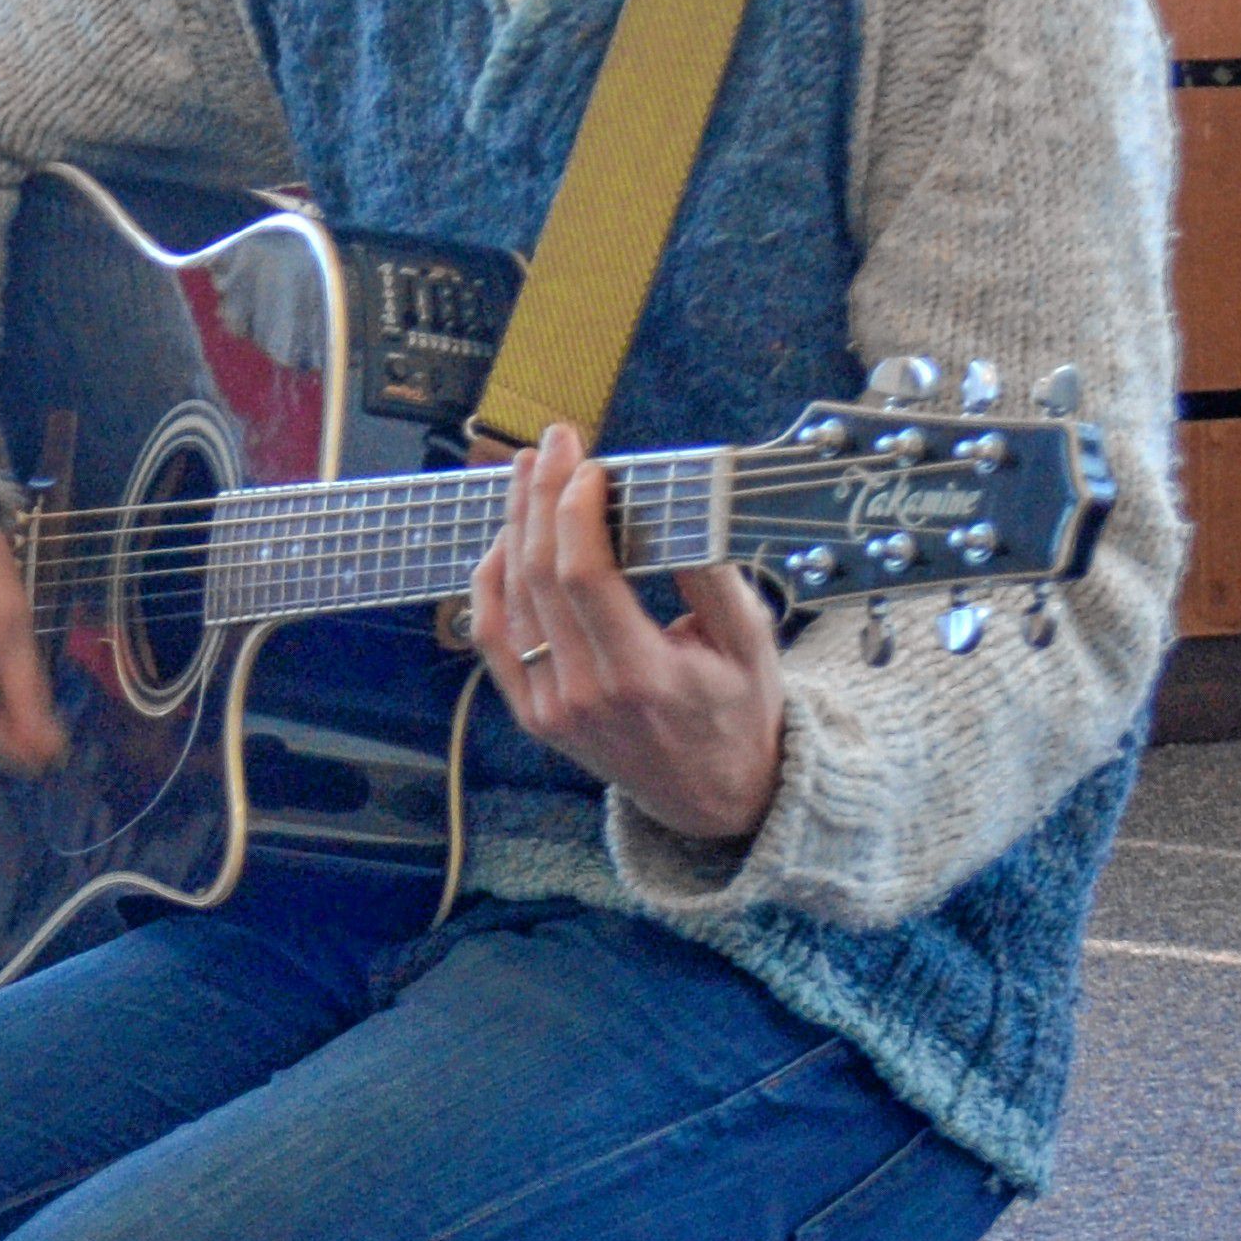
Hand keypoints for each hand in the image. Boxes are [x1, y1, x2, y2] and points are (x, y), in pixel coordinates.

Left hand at [468, 423, 784, 844]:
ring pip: (511, 598)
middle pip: (540, 575)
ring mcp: (551, 710)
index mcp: (643, 677)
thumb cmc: (737, 710)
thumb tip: (685, 508)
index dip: (576, 510)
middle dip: (542, 496)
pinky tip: (503, 538)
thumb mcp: (751, 644)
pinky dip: (489, 581)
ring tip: (529, 471)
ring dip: (514, 525)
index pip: (585, 576)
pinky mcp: (533, 715)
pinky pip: (493, 638)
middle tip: (557, 443)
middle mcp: (585, 696)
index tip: (592, 465)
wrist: (713, 797)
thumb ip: (715, 579)